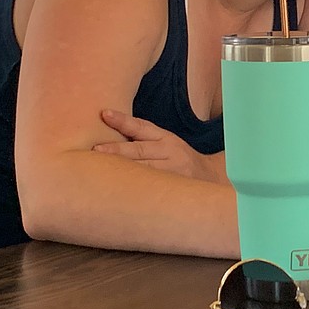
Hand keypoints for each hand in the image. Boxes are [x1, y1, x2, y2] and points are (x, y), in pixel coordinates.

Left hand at [93, 109, 222, 181]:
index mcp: (166, 139)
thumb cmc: (179, 160)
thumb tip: (103, 137)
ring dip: (123, 172)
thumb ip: (142, 140)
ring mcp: (174, 173)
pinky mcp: (175, 190)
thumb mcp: (167, 144)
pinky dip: (135, 190)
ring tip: (100, 174)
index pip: (143, 127)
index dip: (123, 121)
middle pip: (140, 151)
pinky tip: (118, 194)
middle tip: (96, 150)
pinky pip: (152, 190)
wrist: (212, 178)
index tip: (105, 114)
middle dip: (117, 150)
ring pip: (145, 171)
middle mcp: (170, 153)